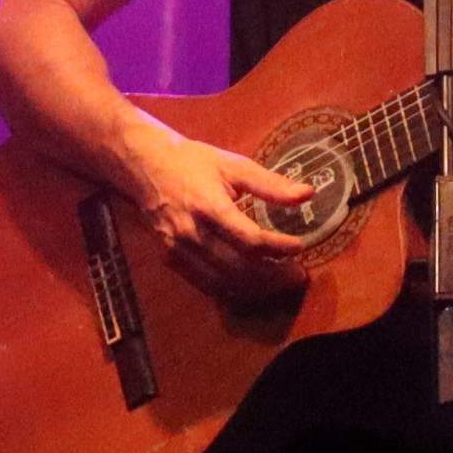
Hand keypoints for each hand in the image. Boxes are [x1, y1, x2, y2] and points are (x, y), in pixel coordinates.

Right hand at [119, 119, 317, 303]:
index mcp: (209, 206)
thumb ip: (270, 184)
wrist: (144, 165)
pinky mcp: (170, 259)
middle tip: (299, 274)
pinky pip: (206, 285)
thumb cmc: (193, 161)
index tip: (301, 245)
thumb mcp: (233, 165)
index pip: (251, 240)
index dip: (279, 248)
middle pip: (240, 267)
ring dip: (256, 287)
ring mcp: (178, 250)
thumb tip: (308, 194)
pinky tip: (252, 285)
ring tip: (280, 280)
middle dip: (274, 274)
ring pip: (224, 282)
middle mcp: (192, 233)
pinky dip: (233, 290)